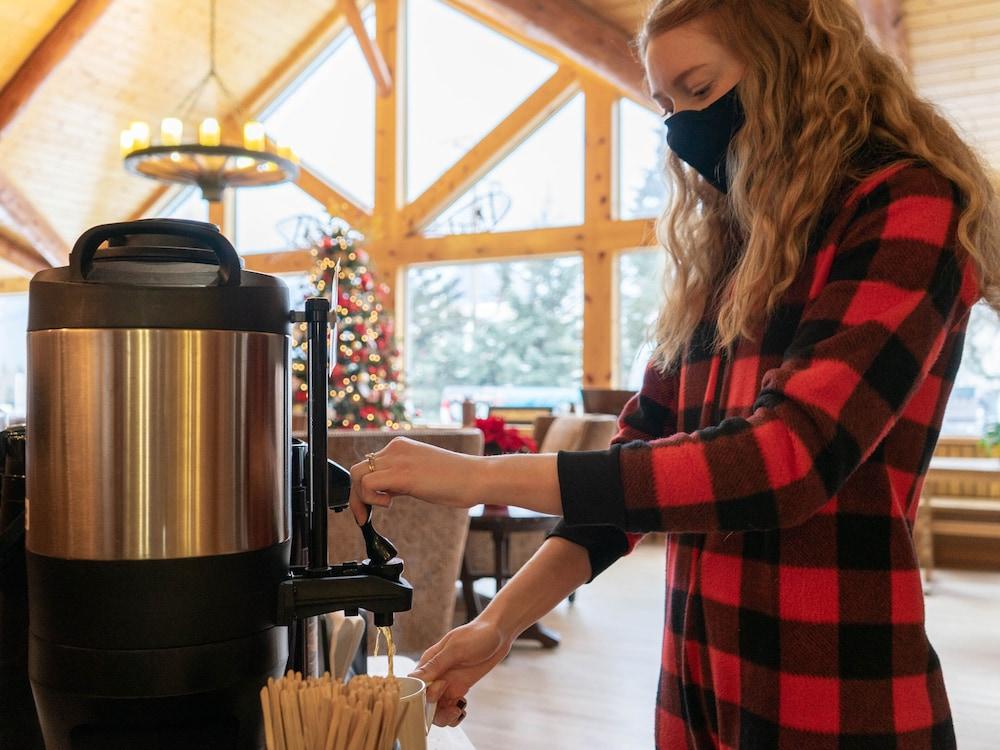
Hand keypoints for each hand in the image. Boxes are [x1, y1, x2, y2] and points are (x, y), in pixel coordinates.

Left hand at [349, 437, 483, 524]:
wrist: (475, 477)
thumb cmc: (455, 481)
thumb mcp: (420, 477)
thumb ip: (399, 480)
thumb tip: (383, 492)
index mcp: (401, 447)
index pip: (369, 465)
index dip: (363, 488)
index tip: (367, 508)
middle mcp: (395, 448)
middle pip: (358, 469)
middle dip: (356, 495)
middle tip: (363, 515)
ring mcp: (397, 459)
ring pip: (357, 475)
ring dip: (361, 498)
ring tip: (378, 509)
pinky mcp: (401, 473)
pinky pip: (367, 484)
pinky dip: (369, 499)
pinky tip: (388, 504)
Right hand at [410, 619, 511, 726]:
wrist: (499, 635)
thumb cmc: (477, 635)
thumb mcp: (456, 648)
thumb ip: (436, 664)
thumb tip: (415, 678)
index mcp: (428, 662)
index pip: (414, 685)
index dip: (423, 695)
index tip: (438, 692)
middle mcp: (435, 675)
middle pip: (424, 702)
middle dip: (435, 710)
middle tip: (453, 705)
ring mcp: (447, 683)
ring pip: (436, 709)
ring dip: (444, 716)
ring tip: (458, 711)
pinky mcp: (458, 688)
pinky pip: (449, 708)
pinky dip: (454, 715)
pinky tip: (462, 709)